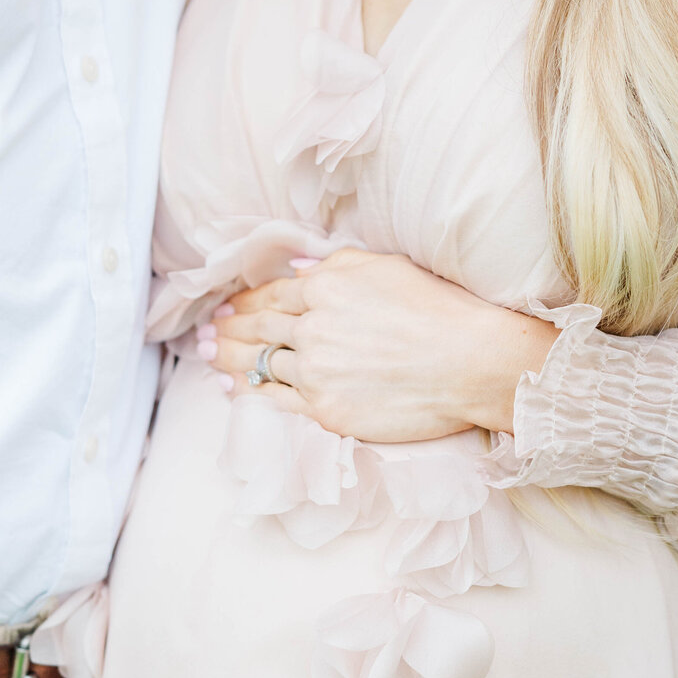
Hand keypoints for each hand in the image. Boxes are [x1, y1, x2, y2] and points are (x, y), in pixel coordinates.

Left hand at [194, 249, 556, 444]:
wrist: (471, 361)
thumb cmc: (439, 310)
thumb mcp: (386, 267)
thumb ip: (336, 267)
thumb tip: (298, 272)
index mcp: (325, 287)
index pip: (273, 295)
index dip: (246, 301)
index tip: (228, 307)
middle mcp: (313, 327)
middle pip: (259, 329)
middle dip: (227, 329)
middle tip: (206, 332)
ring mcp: (316, 372)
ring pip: (260, 364)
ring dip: (228, 359)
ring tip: (209, 356)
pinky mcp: (325, 411)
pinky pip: (275, 401)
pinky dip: (250, 394)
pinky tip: (234, 389)